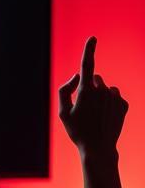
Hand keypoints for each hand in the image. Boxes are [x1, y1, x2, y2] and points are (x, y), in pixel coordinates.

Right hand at [58, 37, 127, 158]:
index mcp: (86, 92)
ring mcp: (115, 98)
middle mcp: (102, 91)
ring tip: (95, 115)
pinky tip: (105, 117)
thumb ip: (65, 90)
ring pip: (105, 87)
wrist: (99, 149)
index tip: (93, 38)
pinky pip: (114, 96)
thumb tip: (77, 76)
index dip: (89, 50)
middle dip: (88, 87)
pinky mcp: (124, 104)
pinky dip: (109, 103)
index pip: (87, 65)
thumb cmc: (77, 131)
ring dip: (99, 95)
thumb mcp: (62, 112)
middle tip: (83, 107)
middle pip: (94, 79)